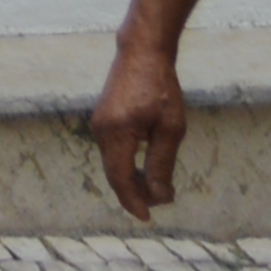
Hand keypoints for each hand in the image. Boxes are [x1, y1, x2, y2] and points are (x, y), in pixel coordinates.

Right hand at [93, 26, 188, 217]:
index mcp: (116, 132)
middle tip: (165, 201)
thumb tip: (159, 197)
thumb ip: (162, 164)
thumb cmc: (160, 88)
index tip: (148, 218)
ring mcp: (99, 124)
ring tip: (161, 188)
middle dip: (137, 194)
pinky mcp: (103, 120)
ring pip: (114, 165)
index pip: (121, 179)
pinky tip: (146, 169)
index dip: (134, 201)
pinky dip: (128, 166)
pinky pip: (113, 152)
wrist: (142, 51)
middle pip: (115, 175)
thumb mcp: (170, 128)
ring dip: (133, 180)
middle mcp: (101, 130)